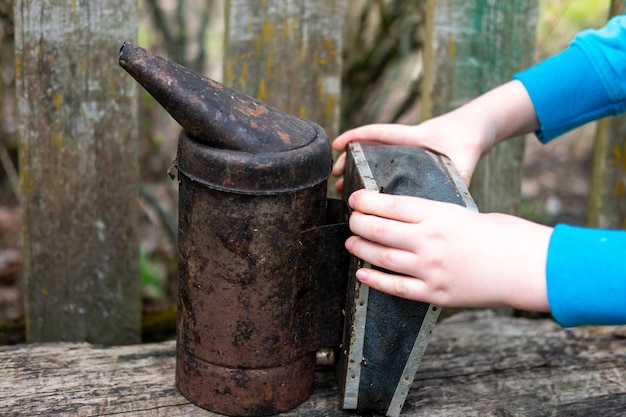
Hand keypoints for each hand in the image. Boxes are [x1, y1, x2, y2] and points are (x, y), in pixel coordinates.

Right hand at [332, 80, 538, 190]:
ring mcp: (403, 151)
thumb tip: (457, 208)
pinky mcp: (407, 159)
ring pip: (372, 158)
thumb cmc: (468, 141)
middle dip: (349, 160)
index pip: (380, 133)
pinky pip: (382, 165)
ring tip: (342, 187)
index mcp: (414, 138)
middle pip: (369, 148)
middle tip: (335, 178)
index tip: (337, 144)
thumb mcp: (465, 161)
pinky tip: (363, 192)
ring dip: (356, 169)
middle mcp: (404, 144)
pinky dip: (369, 173)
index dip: (357, 136)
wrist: (476, 130)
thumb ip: (461, 181)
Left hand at [345, 189, 551, 311]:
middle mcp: (429, 240)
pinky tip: (362, 274)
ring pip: (382, 257)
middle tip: (350, 220)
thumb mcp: (462, 212)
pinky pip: (396, 287)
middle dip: (358, 223)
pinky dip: (374, 279)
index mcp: (438, 215)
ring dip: (360, 248)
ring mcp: (430, 268)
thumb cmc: (498, 234)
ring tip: (351, 242)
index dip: (366, 201)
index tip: (354, 199)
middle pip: (379, 229)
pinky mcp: (435, 292)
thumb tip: (399, 217)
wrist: (526, 266)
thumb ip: (431, 215)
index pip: (390, 205)